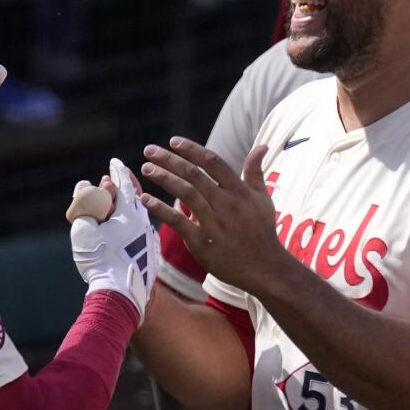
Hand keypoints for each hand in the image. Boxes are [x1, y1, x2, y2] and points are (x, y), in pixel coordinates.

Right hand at [70, 158, 160, 320]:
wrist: (121, 294)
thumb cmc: (99, 259)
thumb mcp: (84, 229)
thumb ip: (84, 205)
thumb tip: (84, 185)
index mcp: (130, 212)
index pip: (124, 184)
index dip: (118, 171)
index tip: (115, 162)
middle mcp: (144, 222)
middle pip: (133, 199)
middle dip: (120, 190)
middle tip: (109, 184)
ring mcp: (149, 239)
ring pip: (137, 217)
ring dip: (124, 210)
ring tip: (112, 209)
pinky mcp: (149, 255)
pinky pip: (139, 233)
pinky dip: (128, 227)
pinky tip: (122, 232)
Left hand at [140, 137, 282, 294]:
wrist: (264, 268)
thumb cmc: (261, 231)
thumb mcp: (262, 199)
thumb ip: (255, 172)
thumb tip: (261, 146)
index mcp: (239, 190)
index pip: (213, 162)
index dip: (192, 150)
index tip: (173, 141)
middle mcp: (225, 203)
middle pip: (194, 174)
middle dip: (169, 160)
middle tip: (149, 150)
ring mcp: (213, 222)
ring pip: (185, 193)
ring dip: (164, 178)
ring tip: (146, 168)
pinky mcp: (202, 241)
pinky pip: (177, 221)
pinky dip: (160, 209)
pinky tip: (145, 198)